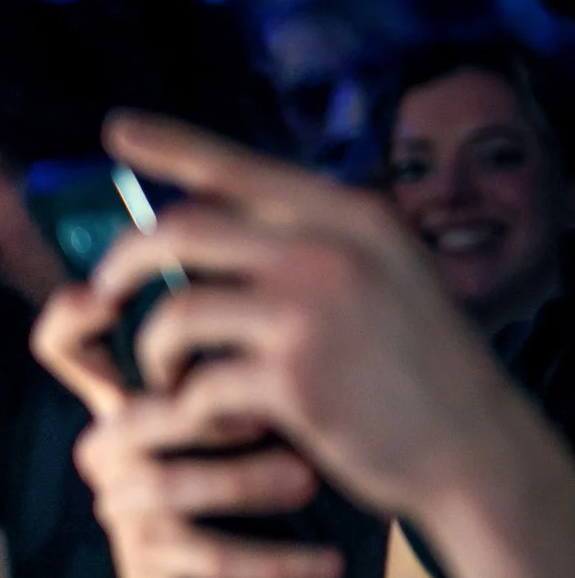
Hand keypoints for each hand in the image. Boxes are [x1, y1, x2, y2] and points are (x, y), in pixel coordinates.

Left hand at [43, 111, 513, 521]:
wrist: (475, 448)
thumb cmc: (416, 368)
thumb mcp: (385, 275)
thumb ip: (313, 246)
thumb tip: (212, 221)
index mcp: (350, 217)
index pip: (240, 167)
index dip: (170, 146)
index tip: (114, 129)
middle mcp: (327, 250)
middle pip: (179, 231)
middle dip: (122, 264)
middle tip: (102, 296)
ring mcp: (309, 313)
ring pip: (175, 312)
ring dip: (153, 352)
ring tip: (171, 381)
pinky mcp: (293, 381)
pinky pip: (197, 385)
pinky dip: (190, 410)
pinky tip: (217, 426)